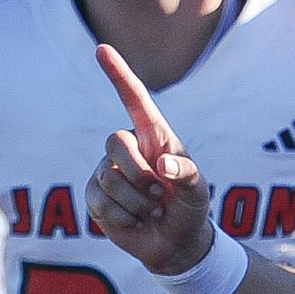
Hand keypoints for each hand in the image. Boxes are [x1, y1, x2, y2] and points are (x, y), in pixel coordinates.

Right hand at [83, 42, 218, 273]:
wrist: (175, 244)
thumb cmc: (190, 209)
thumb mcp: (198, 190)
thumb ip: (186, 173)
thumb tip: (161, 165)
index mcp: (154, 136)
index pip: (134, 98)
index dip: (118, 74)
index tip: (102, 49)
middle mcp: (129, 148)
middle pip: (115, 141)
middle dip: (138, 173)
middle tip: (160, 194)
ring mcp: (109, 171)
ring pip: (108, 178)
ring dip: (135, 202)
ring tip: (152, 211)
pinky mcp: (96, 196)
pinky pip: (99, 201)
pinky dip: (122, 217)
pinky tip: (135, 221)